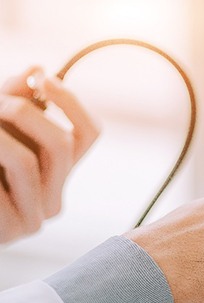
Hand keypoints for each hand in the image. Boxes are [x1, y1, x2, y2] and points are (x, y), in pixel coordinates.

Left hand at [0, 66, 98, 242]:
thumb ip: (13, 98)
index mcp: (57, 175)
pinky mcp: (11, 230)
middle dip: (22, 112)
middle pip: (61, 144)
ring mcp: (35, 218)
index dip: (71, 103)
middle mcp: (54, 198)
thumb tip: (38, 68)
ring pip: (26, 162)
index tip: (43, 78)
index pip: (89, 134)